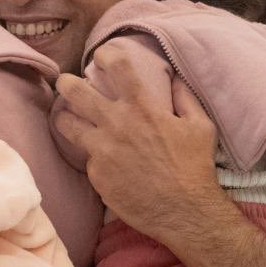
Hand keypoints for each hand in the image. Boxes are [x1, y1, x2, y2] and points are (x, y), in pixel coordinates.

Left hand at [53, 55, 226, 243]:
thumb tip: (173, 78)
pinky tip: (104, 161)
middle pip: (74, 92)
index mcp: (142, 107)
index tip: (102, 56)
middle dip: (66, 82)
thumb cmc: (196, 167)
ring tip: (67, 117)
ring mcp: (102, 151)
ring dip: (65, 117)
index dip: (105, 54)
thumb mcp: (201, 126)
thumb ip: (184, 97)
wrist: (185, 212)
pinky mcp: (97, 176)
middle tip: (65, 82)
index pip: (116, 66)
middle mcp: (116, 124)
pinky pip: (88, 159)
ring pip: (67, 125)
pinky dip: (94, 156)